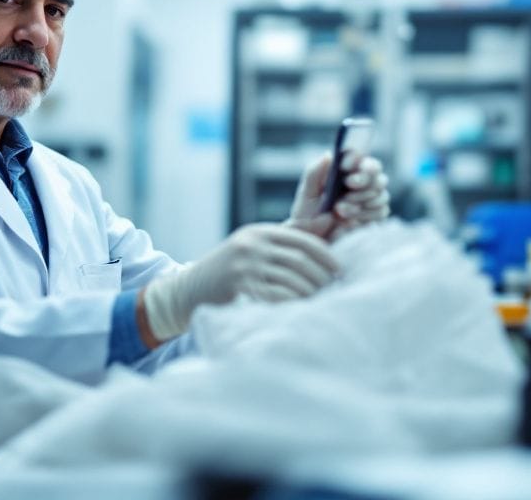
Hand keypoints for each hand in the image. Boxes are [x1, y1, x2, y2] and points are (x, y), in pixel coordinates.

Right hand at [141, 223, 337, 341]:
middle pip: (300, 261)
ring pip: (291, 280)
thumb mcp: (255, 247)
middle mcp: (252, 245)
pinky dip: (293, 304)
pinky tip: (301, 311)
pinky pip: (276, 297)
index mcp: (259, 232)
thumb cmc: (230, 270)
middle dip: (320, 278)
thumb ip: (289, 236)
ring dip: (310, 294)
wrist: (189, 290)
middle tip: (333, 291)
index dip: (326, 255)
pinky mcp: (239, 287)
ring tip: (320, 302)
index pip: (303, 239)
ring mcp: (244, 266)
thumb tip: (330, 219)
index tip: (340, 271)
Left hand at [287, 151, 390, 239]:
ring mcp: (370, 200)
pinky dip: (366, 214)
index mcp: (346, 174)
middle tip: (347, 189)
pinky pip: (382, 210)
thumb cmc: (307, 216)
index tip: (345, 167)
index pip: (363, 160)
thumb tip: (329, 155)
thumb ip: (314, 173)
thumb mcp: (306, 193)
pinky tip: (350, 220)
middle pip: (378, 176)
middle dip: (362, 182)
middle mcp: (361, 185)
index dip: (359, 160)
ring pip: (382, 194)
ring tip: (340, 210)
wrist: (312, 241)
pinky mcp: (374, 216)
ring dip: (361, 201)